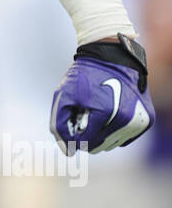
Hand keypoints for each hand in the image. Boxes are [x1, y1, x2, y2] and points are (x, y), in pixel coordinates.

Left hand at [50, 38, 154, 154]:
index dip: (73, 133)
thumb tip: (68, 152)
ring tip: (97, 112)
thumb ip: (60, 125)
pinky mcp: (148, 120)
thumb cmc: (86, 75)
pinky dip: (114, 131)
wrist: (114, 56)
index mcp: (107, 113)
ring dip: (101, 134)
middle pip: (98, 146)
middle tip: (84, 115)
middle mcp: (127, 119)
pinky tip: (110, 114)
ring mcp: (140, 120)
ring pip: (112, 144)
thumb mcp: (64, 95)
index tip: (73, 117)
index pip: (84, 142)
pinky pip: (125, 138)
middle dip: (87, 134)